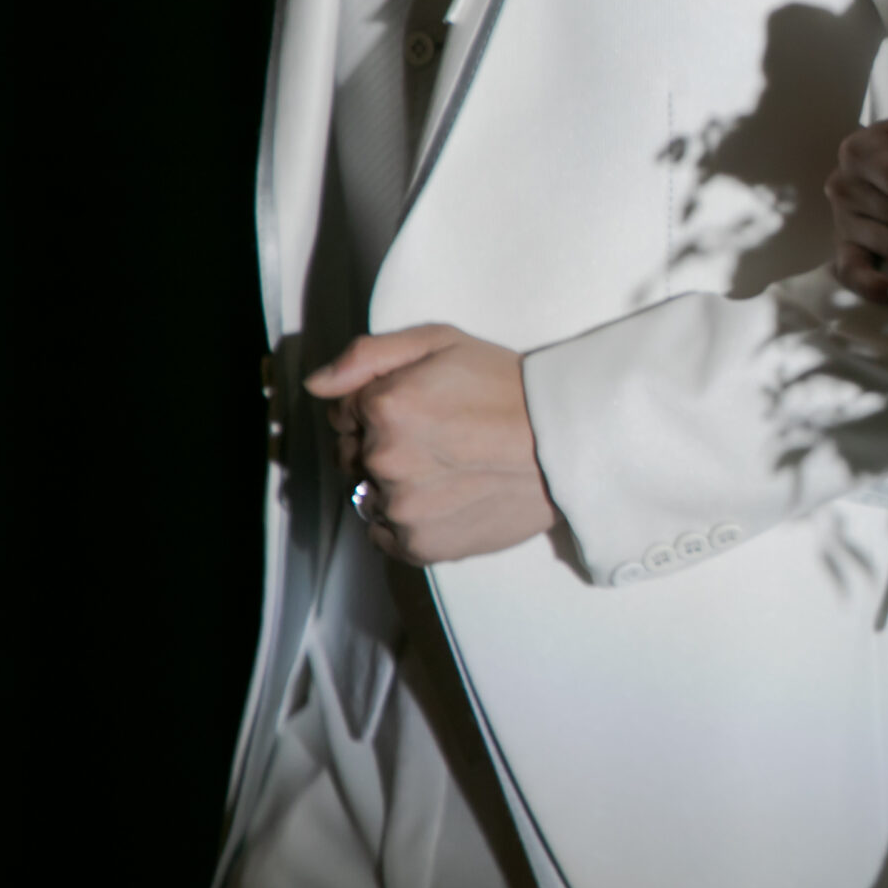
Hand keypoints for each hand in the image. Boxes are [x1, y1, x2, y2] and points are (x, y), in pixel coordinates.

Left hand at [307, 325, 559, 565]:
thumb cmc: (509, 388)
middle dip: (381, 444)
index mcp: (384, 406)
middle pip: (351, 454)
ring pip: (369, 495)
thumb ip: (368, 355)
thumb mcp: (442, 342)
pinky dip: (407, 520)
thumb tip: (318, 384)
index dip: (380, 404)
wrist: (569, 444)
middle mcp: (384, 460)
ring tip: (449, 468)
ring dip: (395, 484)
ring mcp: (401, 507)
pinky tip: (446, 497)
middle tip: (439, 436)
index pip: (344, 411)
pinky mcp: (419, 545)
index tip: (422, 406)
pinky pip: (386, 534)